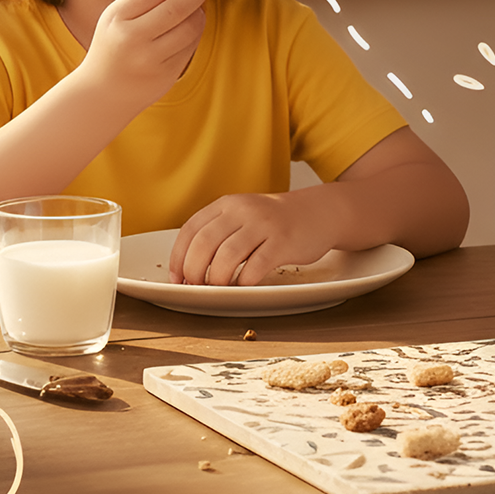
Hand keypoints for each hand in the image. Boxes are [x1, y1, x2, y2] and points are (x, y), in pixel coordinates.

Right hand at [79, 0, 217, 110]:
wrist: (103, 91)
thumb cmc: (115, 43)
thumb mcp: (116, 18)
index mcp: (116, 17)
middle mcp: (132, 38)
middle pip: (175, 9)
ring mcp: (150, 59)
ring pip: (189, 29)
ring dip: (199, 13)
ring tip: (197, 7)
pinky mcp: (165, 74)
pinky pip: (190, 46)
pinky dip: (196, 32)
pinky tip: (192, 26)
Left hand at [168, 190, 340, 286]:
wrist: (318, 213)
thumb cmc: (274, 223)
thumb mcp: (243, 216)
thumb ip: (218, 233)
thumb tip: (187, 270)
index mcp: (227, 204)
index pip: (191, 230)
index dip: (178, 257)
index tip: (176, 279)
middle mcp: (243, 211)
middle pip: (204, 243)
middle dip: (194, 271)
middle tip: (196, 288)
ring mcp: (264, 225)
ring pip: (227, 256)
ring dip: (217, 279)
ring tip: (219, 288)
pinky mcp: (283, 242)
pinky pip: (255, 267)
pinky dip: (243, 281)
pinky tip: (244, 284)